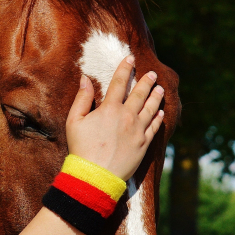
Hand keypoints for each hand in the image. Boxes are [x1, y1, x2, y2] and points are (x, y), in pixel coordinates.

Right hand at [66, 55, 164, 180]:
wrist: (95, 176)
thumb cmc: (81, 149)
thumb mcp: (74, 121)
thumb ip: (82, 98)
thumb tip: (85, 79)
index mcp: (109, 108)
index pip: (119, 82)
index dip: (125, 68)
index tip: (130, 58)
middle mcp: (127, 116)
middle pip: (139, 93)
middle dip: (146, 81)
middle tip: (152, 74)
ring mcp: (137, 130)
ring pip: (151, 108)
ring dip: (155, 97)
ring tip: (160, 89)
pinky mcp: (143, 144)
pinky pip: (154, 127)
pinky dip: (158, 118)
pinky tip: (160, 112)